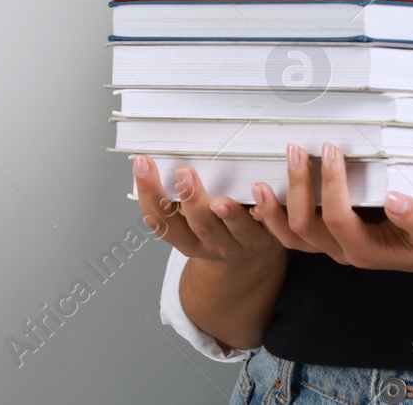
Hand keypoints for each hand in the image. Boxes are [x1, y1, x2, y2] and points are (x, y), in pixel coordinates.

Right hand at [132, 154, 283, 265]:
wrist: (250, 257)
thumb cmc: (216, 226)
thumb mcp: (190, 218)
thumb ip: (178, 196)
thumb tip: (158, 156)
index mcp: (186, 239)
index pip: (161, 219)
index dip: (149, 194)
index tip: (143, 163)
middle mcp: (212, 244)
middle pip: (199, 225)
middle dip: (190, 199)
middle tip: (184, 172)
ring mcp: (242, 243)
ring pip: (235, 229)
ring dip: (227, 213)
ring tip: (220, 199)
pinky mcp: (269, 237)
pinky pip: (268, 226)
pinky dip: (264, 211)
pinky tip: (261, 194)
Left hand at [250, 142, 412, 278]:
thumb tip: (395, 199)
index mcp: (366, 250)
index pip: (338, 217)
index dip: (331, 184)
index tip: (331, 150)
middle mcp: (344, 252)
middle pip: (306, 227)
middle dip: (296, 188)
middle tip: (293, 151)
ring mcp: (335, 248)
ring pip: (293, 238)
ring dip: (274, 211)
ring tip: (259, 184)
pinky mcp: (333, 239)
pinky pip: (297, 234)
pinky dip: (276, 219)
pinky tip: (262, 201)